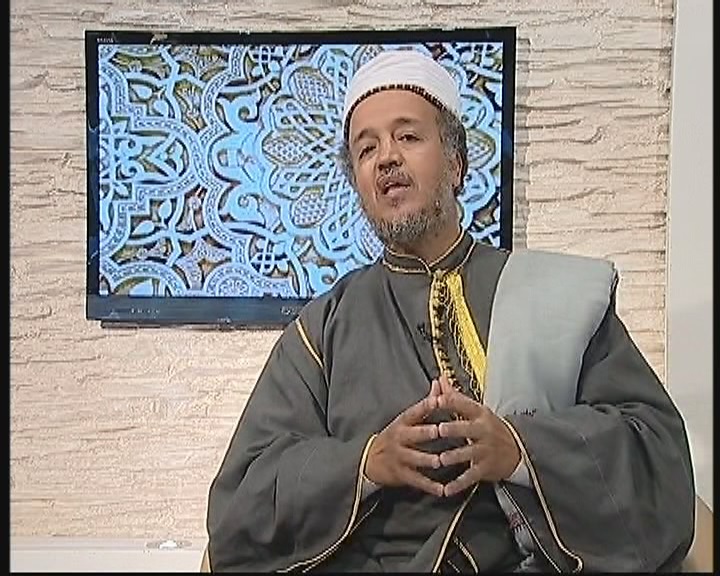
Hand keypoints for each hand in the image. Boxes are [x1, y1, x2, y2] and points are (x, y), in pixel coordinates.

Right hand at [365, 380, 444, 496]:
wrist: (368, 460)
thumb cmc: (395, 436)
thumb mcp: (406, 419)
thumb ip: (425, 403)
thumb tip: (439, 383)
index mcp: (403, 422)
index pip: (414, 412)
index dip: (425, 406)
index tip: (437, 400)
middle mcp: (400, 438)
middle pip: (414, 434)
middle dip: (426, 433)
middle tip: (440, 431)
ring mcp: (400, 457)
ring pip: (415, 458)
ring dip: (428, 460)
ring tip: (440, 461)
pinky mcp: (401, 474)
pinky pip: (417, 480)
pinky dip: (430, 486)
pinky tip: (443, 490)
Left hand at [436, 375, 520, 496]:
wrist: (519, 451)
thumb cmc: (489, 428)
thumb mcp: (476, 410)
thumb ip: (454, 396)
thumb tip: (440, 378)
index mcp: (479, 414)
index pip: (465, 405)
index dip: (450, 402)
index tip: (435, 400)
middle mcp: (483, 431)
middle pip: (467, 429)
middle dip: (453, 429)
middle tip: (438, 429)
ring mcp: (485, 450)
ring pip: (468, 453)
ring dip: (454, 456)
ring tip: (441, 460)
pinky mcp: (485, 468)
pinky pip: (471, 476)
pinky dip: (458, 484)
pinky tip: (446, 490)